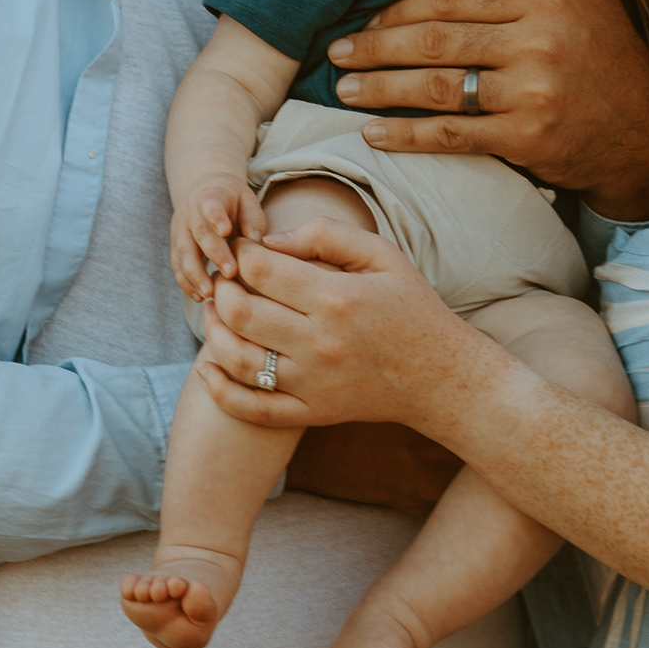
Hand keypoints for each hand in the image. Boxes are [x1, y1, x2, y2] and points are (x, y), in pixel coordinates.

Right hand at [170, 175, 267, 301]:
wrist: (203, 194)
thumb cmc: (232, 201)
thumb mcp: (246, 200)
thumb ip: (252, 218)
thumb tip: (256, 241)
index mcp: (209, 198)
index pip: (210, 206)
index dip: (216, 217)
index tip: (226, 231)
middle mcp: (189, 214)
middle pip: (199, 234)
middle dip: (213, 254)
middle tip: (230, 273)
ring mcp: (179, 232)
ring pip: (183, 254)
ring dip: (195, 275)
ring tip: (209, 293)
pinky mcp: (175, 248)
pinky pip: (177, 267)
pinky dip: (186, 284)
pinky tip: (199, 298)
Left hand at [198, 218, 486, 444]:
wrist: (440, 376)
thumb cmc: (410, 307)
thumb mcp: (381, 254)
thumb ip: (325, 234)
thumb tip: (270, 240)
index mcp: (337, 298)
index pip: (261, 270)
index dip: (239, 253)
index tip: (241, 249)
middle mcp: (321, 343)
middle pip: (240, 312)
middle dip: (219, 289)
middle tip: (223, 279)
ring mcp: (313, 383)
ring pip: (237, 359)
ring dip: (213, 331)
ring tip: (215, 312)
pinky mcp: (311, 412)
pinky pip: (251, 407)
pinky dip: (219, 389)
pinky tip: (208, 367)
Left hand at [323, 0, 648, 219]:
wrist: (643, 135)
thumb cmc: (610, 55)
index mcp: (545, 1)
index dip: (402, 9)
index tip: (368, 16)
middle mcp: (536, 44)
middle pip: (436, 42)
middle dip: (376, 47)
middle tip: (338, 50)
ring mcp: (531, 94)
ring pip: (436, 89)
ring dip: (380, 89)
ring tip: (344, 89)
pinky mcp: (525, 140)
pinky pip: (452, 135)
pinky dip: (407, 135)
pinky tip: (374, 133)